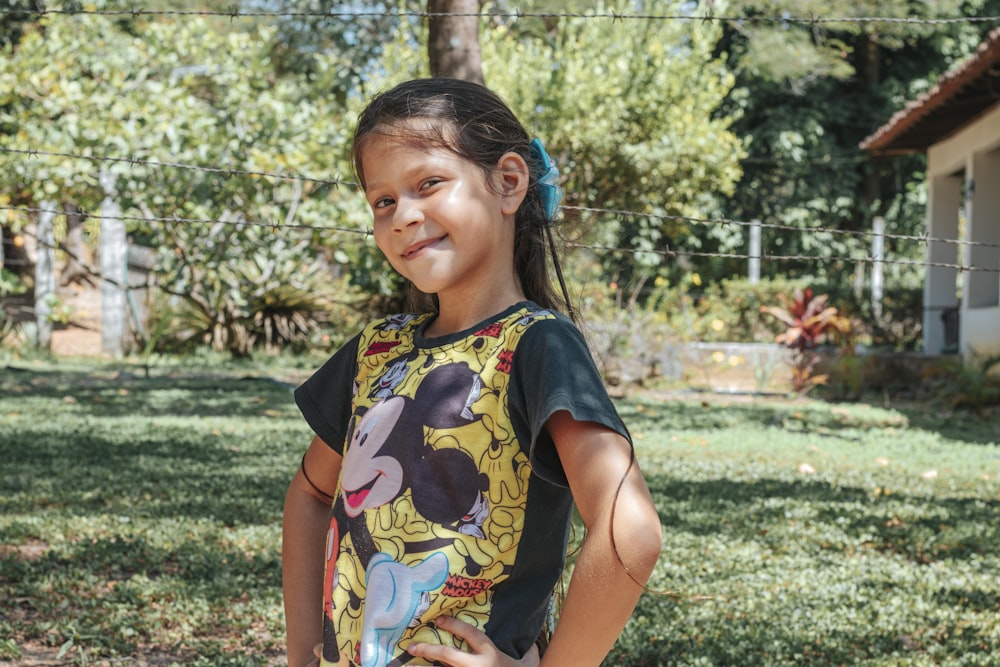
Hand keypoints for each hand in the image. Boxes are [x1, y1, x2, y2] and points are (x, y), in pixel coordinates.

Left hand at [407, 616, 539, 666]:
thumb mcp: (529, 661)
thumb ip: (528, 649)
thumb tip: (532, 640)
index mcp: (491, 654)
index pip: (470, 635)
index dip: (454, 625)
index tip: (439, 619)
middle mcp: (477, 666)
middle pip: (449, 656)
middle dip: (430, 650)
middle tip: (413, 647)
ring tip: (409, 665)